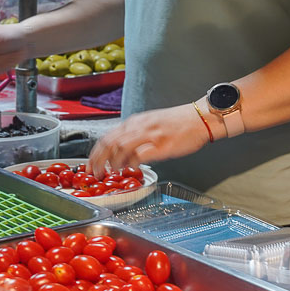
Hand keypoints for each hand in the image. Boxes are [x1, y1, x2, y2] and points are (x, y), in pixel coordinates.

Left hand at [88, 104, 210, 174]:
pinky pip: (139, 154)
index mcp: (134, 122)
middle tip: (95, 172)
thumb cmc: (177, 123)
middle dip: (98, 160)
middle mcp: (139, 126)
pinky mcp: (161, 144)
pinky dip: (132, 163)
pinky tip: (131, 168)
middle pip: (109, 142)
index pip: (107, 137)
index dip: (96, 152)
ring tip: (114, 171)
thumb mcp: (150, 124)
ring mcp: (149, 135)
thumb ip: (134, 135)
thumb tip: (121, 152)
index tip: (90, 164)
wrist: (199, 118)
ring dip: (114, 162)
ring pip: (120, 147)